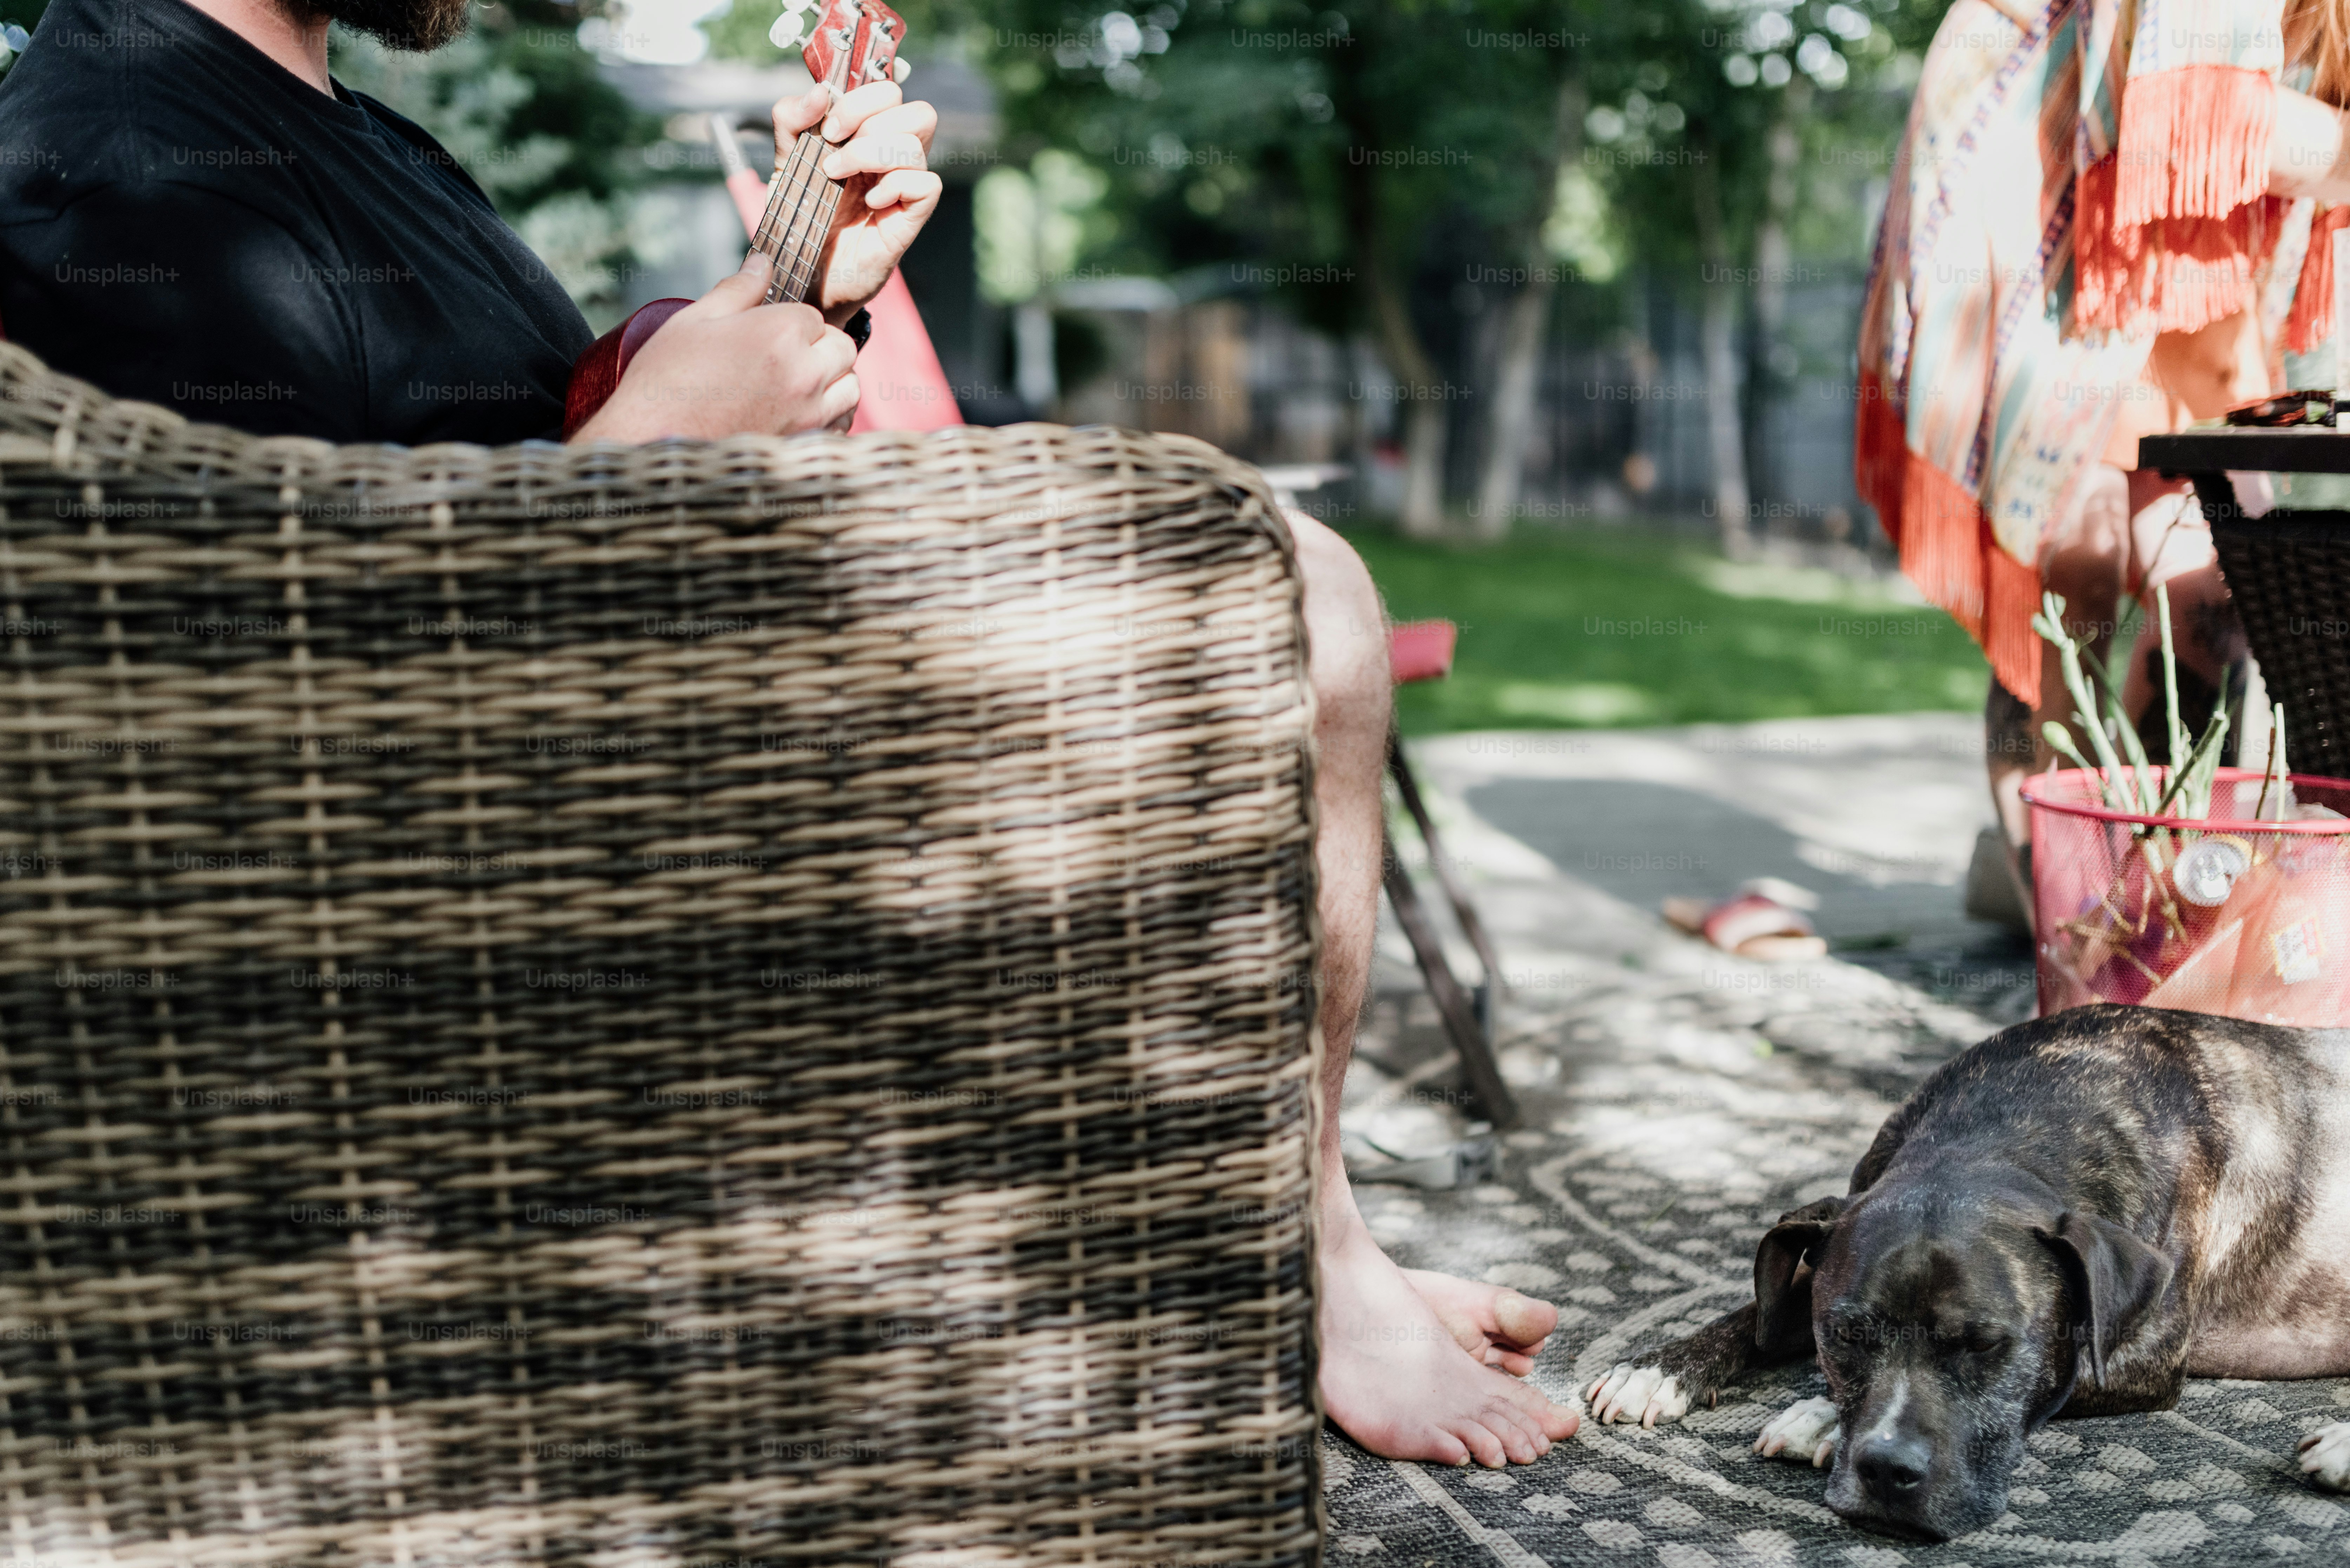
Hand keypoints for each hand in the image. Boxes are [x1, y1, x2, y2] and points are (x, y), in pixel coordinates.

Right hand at [568, 251, 858, 442]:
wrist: (650, 443)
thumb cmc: (666, 380)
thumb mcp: (694, 321)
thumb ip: (737, 290)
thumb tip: (763, 263)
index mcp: (780, 333)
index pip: (813, 317)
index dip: (790, 322)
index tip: (766, 334)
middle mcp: (805, 374)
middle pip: (842, 350)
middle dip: (819, 348)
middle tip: (784, 357)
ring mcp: (810, 416)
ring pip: (850, 389)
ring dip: (831, 383)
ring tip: (795, 386)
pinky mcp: (805, 448)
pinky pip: (840, 427)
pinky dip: (829, 419)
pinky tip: (799, 416)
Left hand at [771, 80, 941, 321]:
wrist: (802, 272)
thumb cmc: (801, 218)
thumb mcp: (785, 161)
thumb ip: (791, 121)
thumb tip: (818, 93)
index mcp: (869, 137)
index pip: (889, 92)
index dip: (859, 99)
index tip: (826, 126)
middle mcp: (893, 159)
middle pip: (918, 112)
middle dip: (869, 120)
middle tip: (834, 145)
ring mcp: (904, 188)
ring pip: (917, 144)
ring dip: (870, 153)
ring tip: (839, 176)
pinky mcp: (911, 218)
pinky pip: (926, 184)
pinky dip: (895, 186)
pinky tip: (869, 203)